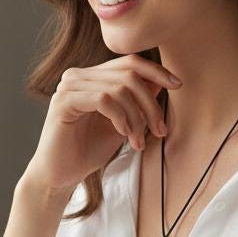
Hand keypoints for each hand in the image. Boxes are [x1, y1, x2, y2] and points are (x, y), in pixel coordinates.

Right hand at [24, 53, 181, 191]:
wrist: (60, 175)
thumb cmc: (88, 150)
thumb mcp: (122, 122)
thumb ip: (136, 101)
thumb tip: (161, 80)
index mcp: (91, 76)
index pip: (129, 62)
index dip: (156, 71)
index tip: (177, 85)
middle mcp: (78, 76)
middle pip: (128, 75)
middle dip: (150, 104)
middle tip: (159, 130)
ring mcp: (68, 87)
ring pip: (119, 88)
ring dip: (137, 117)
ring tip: (137, 140)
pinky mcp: (63, 102)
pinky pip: (104, 100)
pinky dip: (120, 117)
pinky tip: (123, 134)